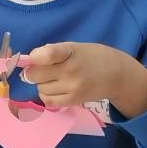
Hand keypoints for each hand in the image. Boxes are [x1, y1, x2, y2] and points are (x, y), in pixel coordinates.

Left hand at [21, 42, 146, 118]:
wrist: (117, 74)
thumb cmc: (92, 57)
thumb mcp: (74, 47)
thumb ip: (52, 52)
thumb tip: (30, 61)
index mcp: (69, 51)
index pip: (47, 54)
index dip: (35, 57)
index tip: (34, 58)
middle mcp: (70, 70)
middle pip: (36, 75)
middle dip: (35, 72)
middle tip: (44, 70)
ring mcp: (72, 87)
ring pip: (41, 88)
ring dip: (42, 84)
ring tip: (54, 79)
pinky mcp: (73, 100)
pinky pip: (48, 101)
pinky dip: (47, 95)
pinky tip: (54, 89)